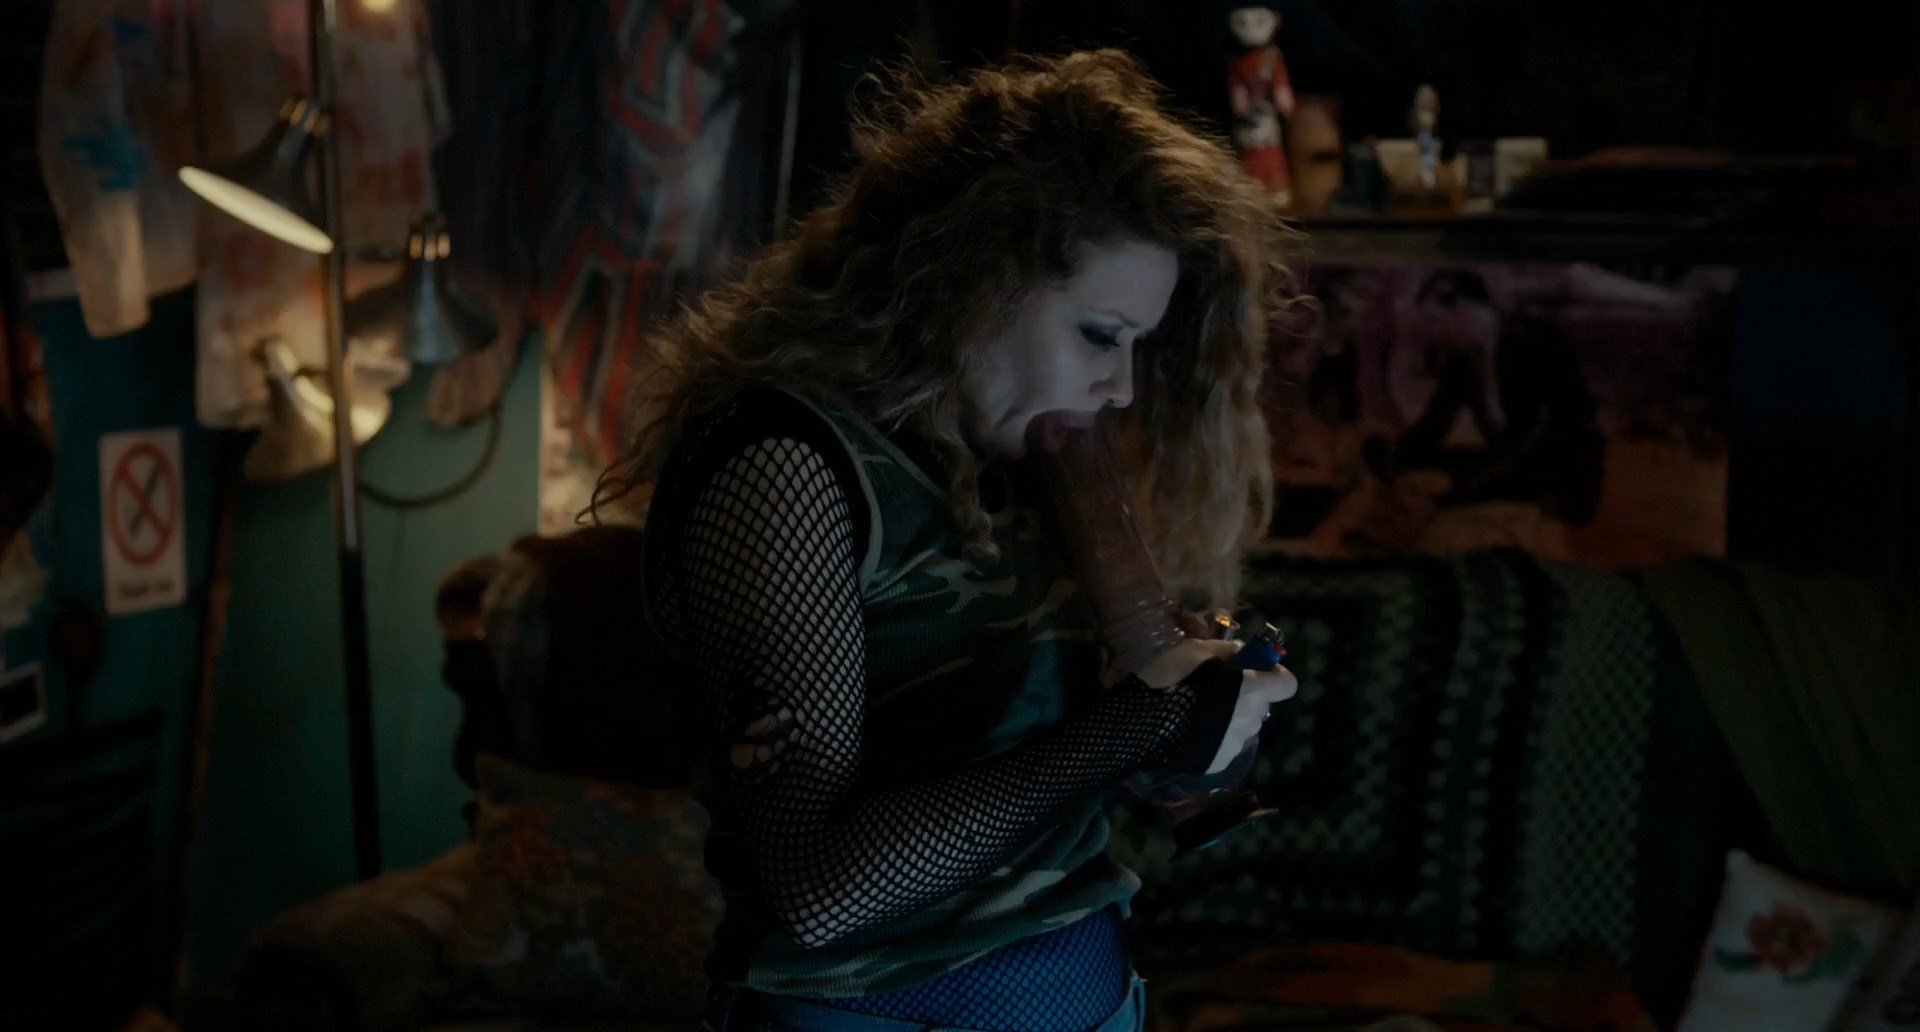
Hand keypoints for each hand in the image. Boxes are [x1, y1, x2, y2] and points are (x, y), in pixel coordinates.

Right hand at [1132, 637, 1298, 775]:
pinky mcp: (1218, 763)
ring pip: (1243, 726)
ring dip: (1231, 716)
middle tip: (1218, 687)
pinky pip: (1225, 744)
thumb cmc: (1172, 681)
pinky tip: (1190, 730)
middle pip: (1261, 706)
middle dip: (1247, 695)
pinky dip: (1215, 736)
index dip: (1275, 674)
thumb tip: (1242, 652)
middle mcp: (1252, 721)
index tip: (1255, 668)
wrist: (1142, 726)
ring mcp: (1236, 746)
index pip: (1287, 684)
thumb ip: (1226, 650)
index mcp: (1253, 692)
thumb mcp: (1195, 650)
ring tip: (1199, 711)